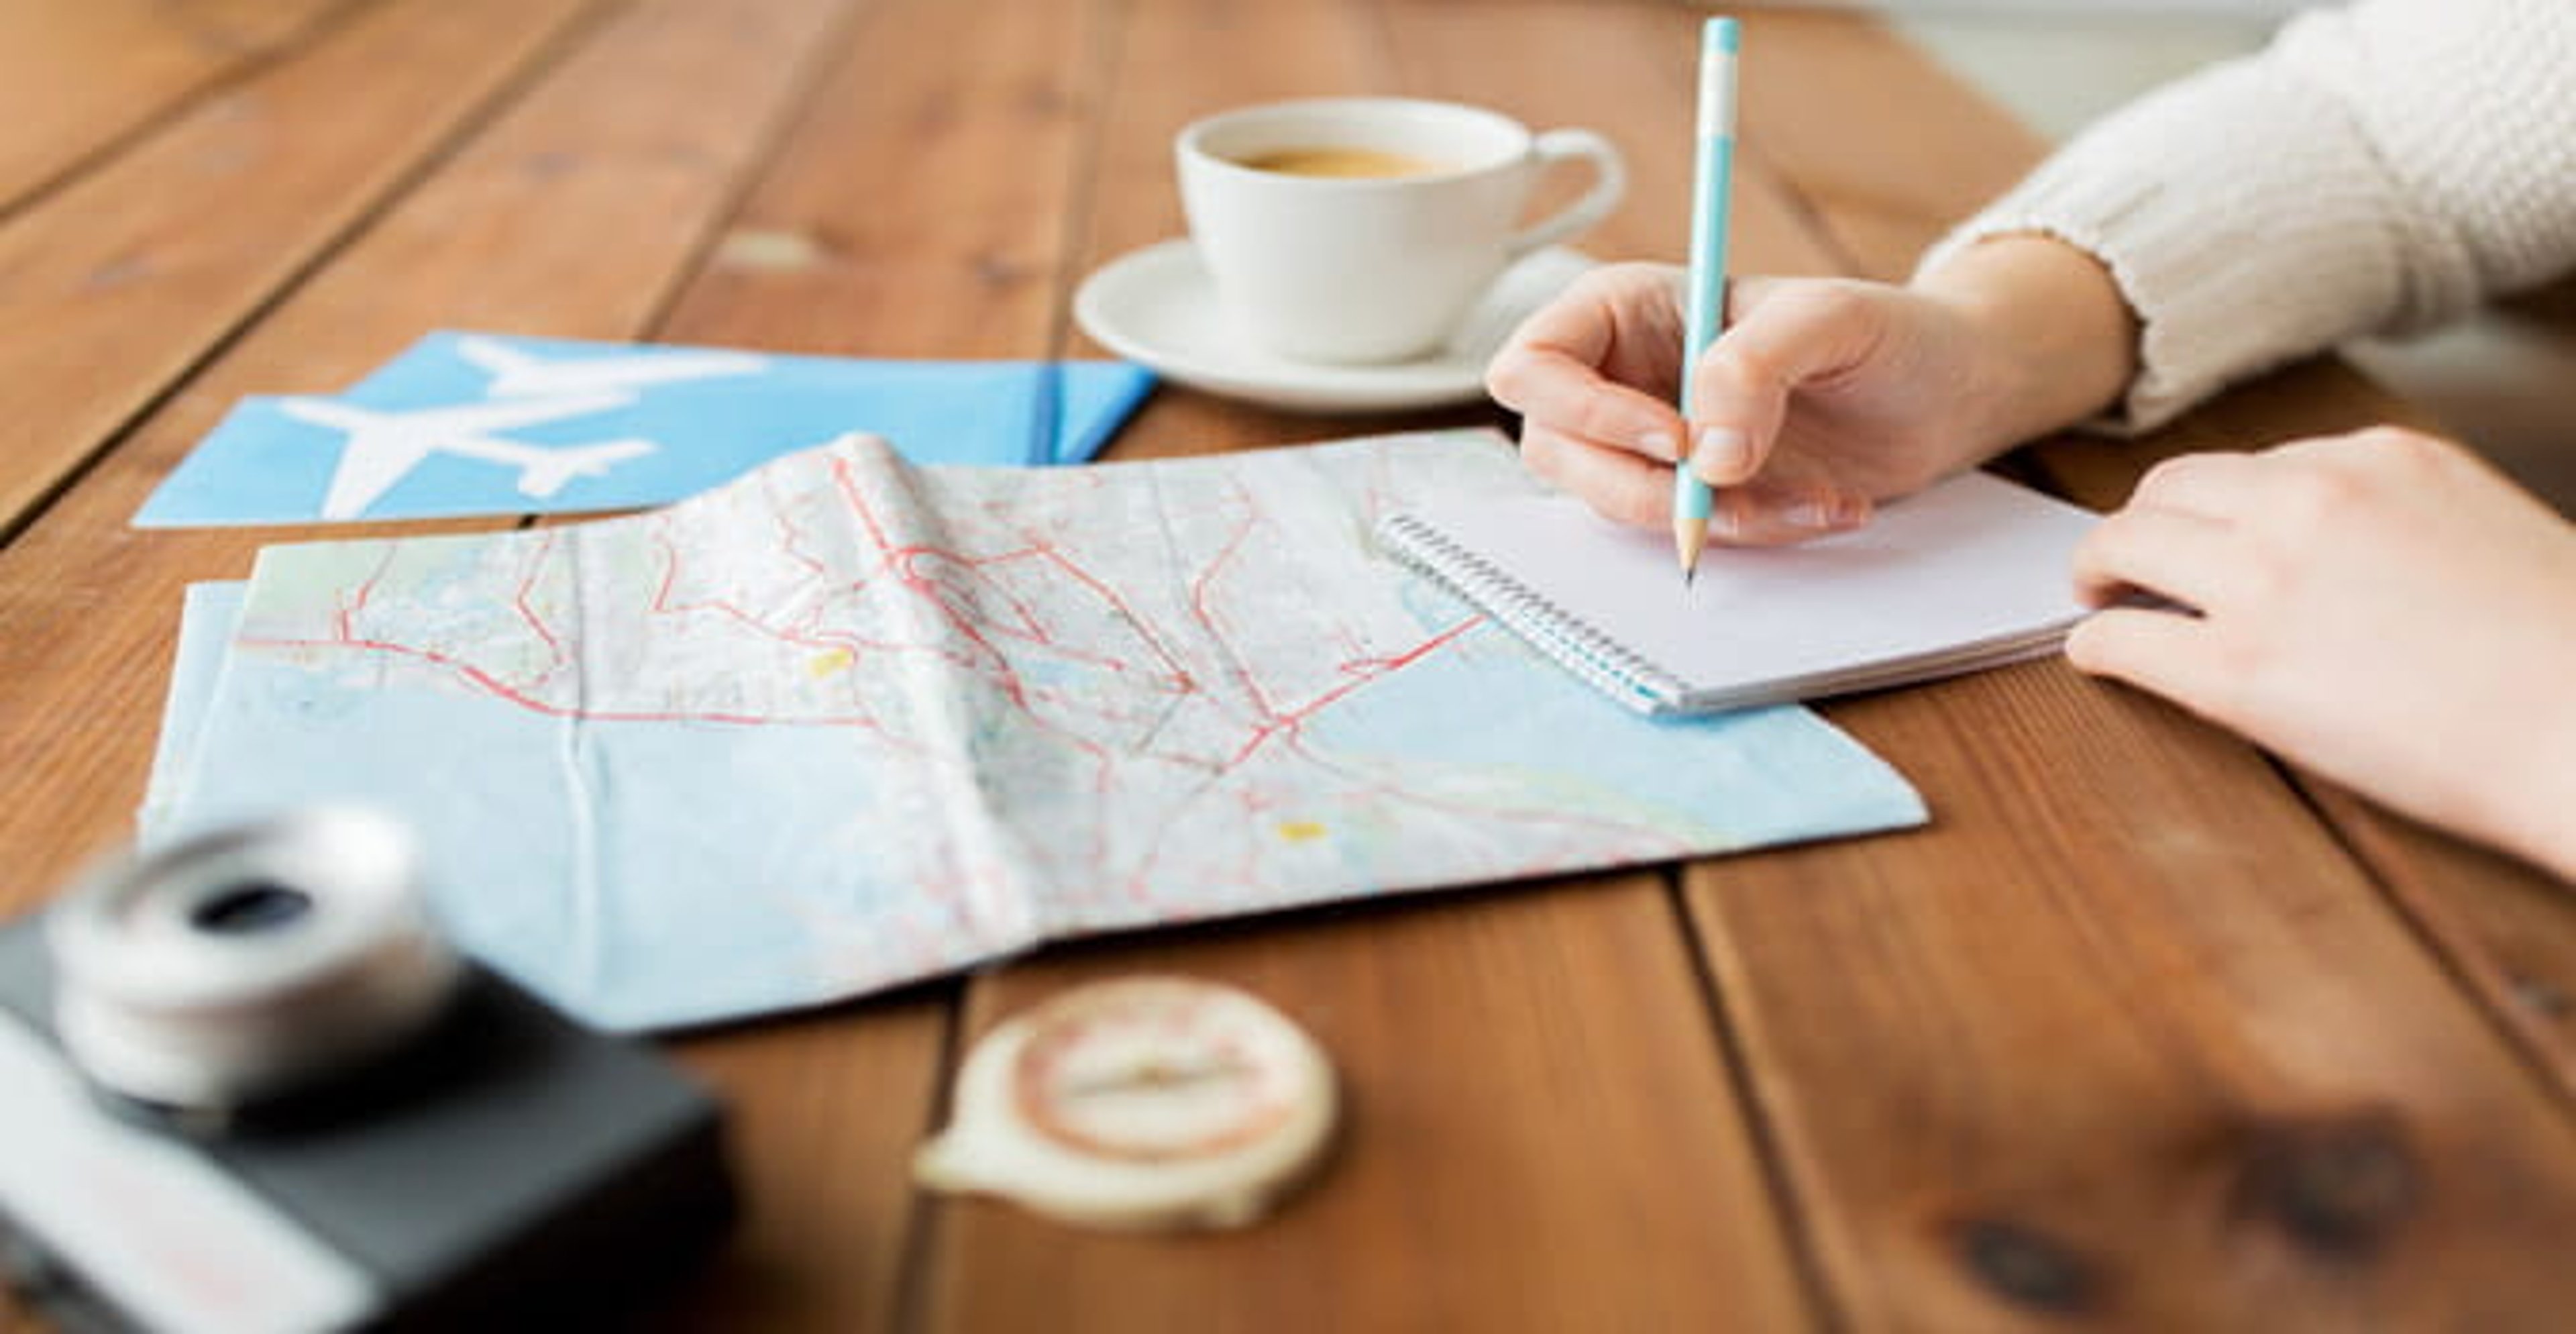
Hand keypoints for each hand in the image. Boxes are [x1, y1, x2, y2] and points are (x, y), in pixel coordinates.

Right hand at [1482, 239, 2136, 544]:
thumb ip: (1759, 362)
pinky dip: (1750, 537)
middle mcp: (1622, 376)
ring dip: (1707, 520)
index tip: (1674, 438)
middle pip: (1555, 449)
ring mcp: (1650, 443)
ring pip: (1615, 504)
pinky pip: (1683, 536)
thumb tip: (1706, 454)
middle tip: (1728, 488)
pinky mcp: (1693, 497)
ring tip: (1811, 497)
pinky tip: (1827, 508)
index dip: (1583, 410)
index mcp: (1628, 309)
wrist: (1952, 392)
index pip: (1536, 364)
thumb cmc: (1893, 331)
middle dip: (1640, 486)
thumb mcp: (1836, 318)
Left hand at [2068, 428, 2575, 879]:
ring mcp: (2264, 581)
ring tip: (2094, 597)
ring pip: (2126, 546)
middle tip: (2120, 563)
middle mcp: (2309, 498)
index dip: (2218, 506)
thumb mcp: (2486, 533)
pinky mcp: (2236, 672)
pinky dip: (2094, 646)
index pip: (2258, 465)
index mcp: (2380, 458)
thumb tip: (2341, 562)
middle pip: (2170, 490)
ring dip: (2098, 570)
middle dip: (2141, 525)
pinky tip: (2095, 656)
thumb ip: (2400, 526)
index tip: (2203, 533)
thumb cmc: (2568, 654)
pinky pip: (2122, 641)